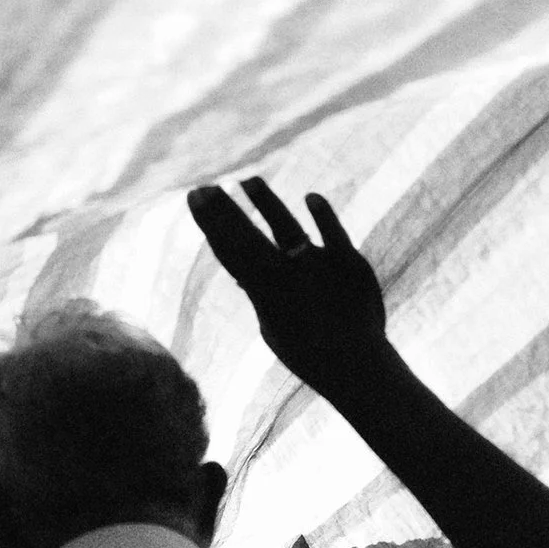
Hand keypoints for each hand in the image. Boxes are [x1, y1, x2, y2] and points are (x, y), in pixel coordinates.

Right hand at [186, 180, 391, 397]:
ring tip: (248, 181)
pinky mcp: (348, 263)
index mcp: (262, 293)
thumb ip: (257, 296)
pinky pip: (334, 235)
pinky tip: (310, 197)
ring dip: (266, 203)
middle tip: (204, 187)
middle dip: (224, 211)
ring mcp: (316, 268)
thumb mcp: (273, 328)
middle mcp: (285, 278)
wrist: (354, 366)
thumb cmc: (308, 351)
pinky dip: (323, 216)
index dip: (210, 224)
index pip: (229, 251)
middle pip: (248, 238)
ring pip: (286, 229)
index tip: (194, 199)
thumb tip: (238, 276)